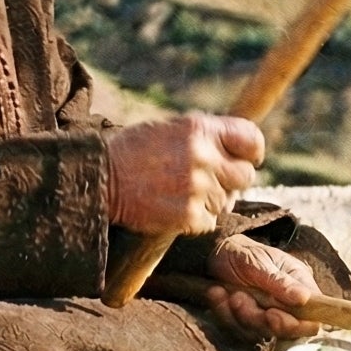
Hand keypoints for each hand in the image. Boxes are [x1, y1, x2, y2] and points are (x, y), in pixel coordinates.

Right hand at [106, 113, 264, 234]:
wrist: (99, 180)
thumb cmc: (132, 152)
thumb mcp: (170, 129)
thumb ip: (206, 137)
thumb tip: (238, 151)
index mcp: (200, 129)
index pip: (251, 139)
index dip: (251, 152)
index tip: (247, 159)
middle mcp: (203, 157)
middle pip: (245, 175)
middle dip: (232, 180)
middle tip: (210, 182)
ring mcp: (198, 188)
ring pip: (227, 201)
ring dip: (211, 201)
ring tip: (181, 194)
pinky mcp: (189, 216)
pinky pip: (210, 221)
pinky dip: (197, 219)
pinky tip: (174, 209)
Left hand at [201, 234, 321, 341]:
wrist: (215, 253)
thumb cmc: (243, 252)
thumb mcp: (260, 262)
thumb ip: (280, 282)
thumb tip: (304, 298)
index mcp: (299, 285)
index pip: (311, 318)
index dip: (297, 325)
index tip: (272, 315)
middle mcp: (286, 304)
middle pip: (284, 330)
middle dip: (258, 318)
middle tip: (239, 299)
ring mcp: (266, 315)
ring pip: (258, 332)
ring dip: (239, 313)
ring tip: (228, 292)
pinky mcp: (246, 322)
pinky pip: (236, 328)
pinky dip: (223, 311)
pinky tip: (216, 292)